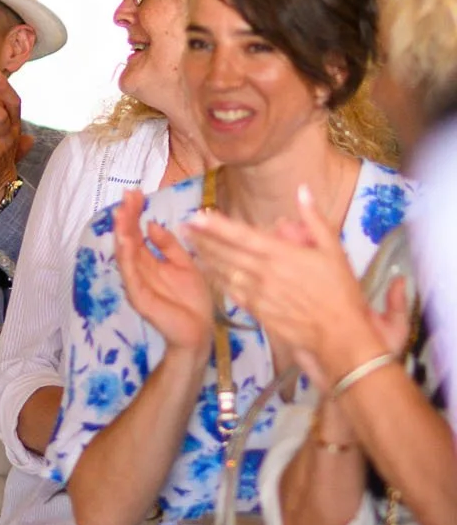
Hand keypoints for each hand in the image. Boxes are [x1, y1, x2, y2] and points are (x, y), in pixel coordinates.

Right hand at [113, 189, 213, 366]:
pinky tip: (126, 241)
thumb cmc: (193, 301)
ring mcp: (136, 283)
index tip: (136, 193)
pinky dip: (126, 257)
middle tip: (128, 195)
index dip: (135, 213)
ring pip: (124, 254)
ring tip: (122, 213)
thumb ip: (169, 246)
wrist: (200, 332)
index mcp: (150, 261)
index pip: (137, 232)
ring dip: (122, 233)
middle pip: (128, 239)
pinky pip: (130, 274)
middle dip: (126, 217)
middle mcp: (139, 269)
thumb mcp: (185, 265)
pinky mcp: (139, 297)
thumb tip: (152, 224)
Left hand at [186, 187, 407, 389]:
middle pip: (226, 252)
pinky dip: (216, 279)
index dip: (216, 226)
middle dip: (202, 238)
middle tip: (183, 226)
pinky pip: (230, 291)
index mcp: (282, 254)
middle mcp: (265, 272)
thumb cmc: (340, 291)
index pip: (242, 236)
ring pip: (224, 271)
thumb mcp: (334, 250)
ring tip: (189, 244)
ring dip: (205, 256)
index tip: (196, 216)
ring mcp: (258, 293)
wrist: (339, 334)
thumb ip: (314, 219)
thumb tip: (302, 189)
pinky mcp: (256, 310)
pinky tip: (207, 271)